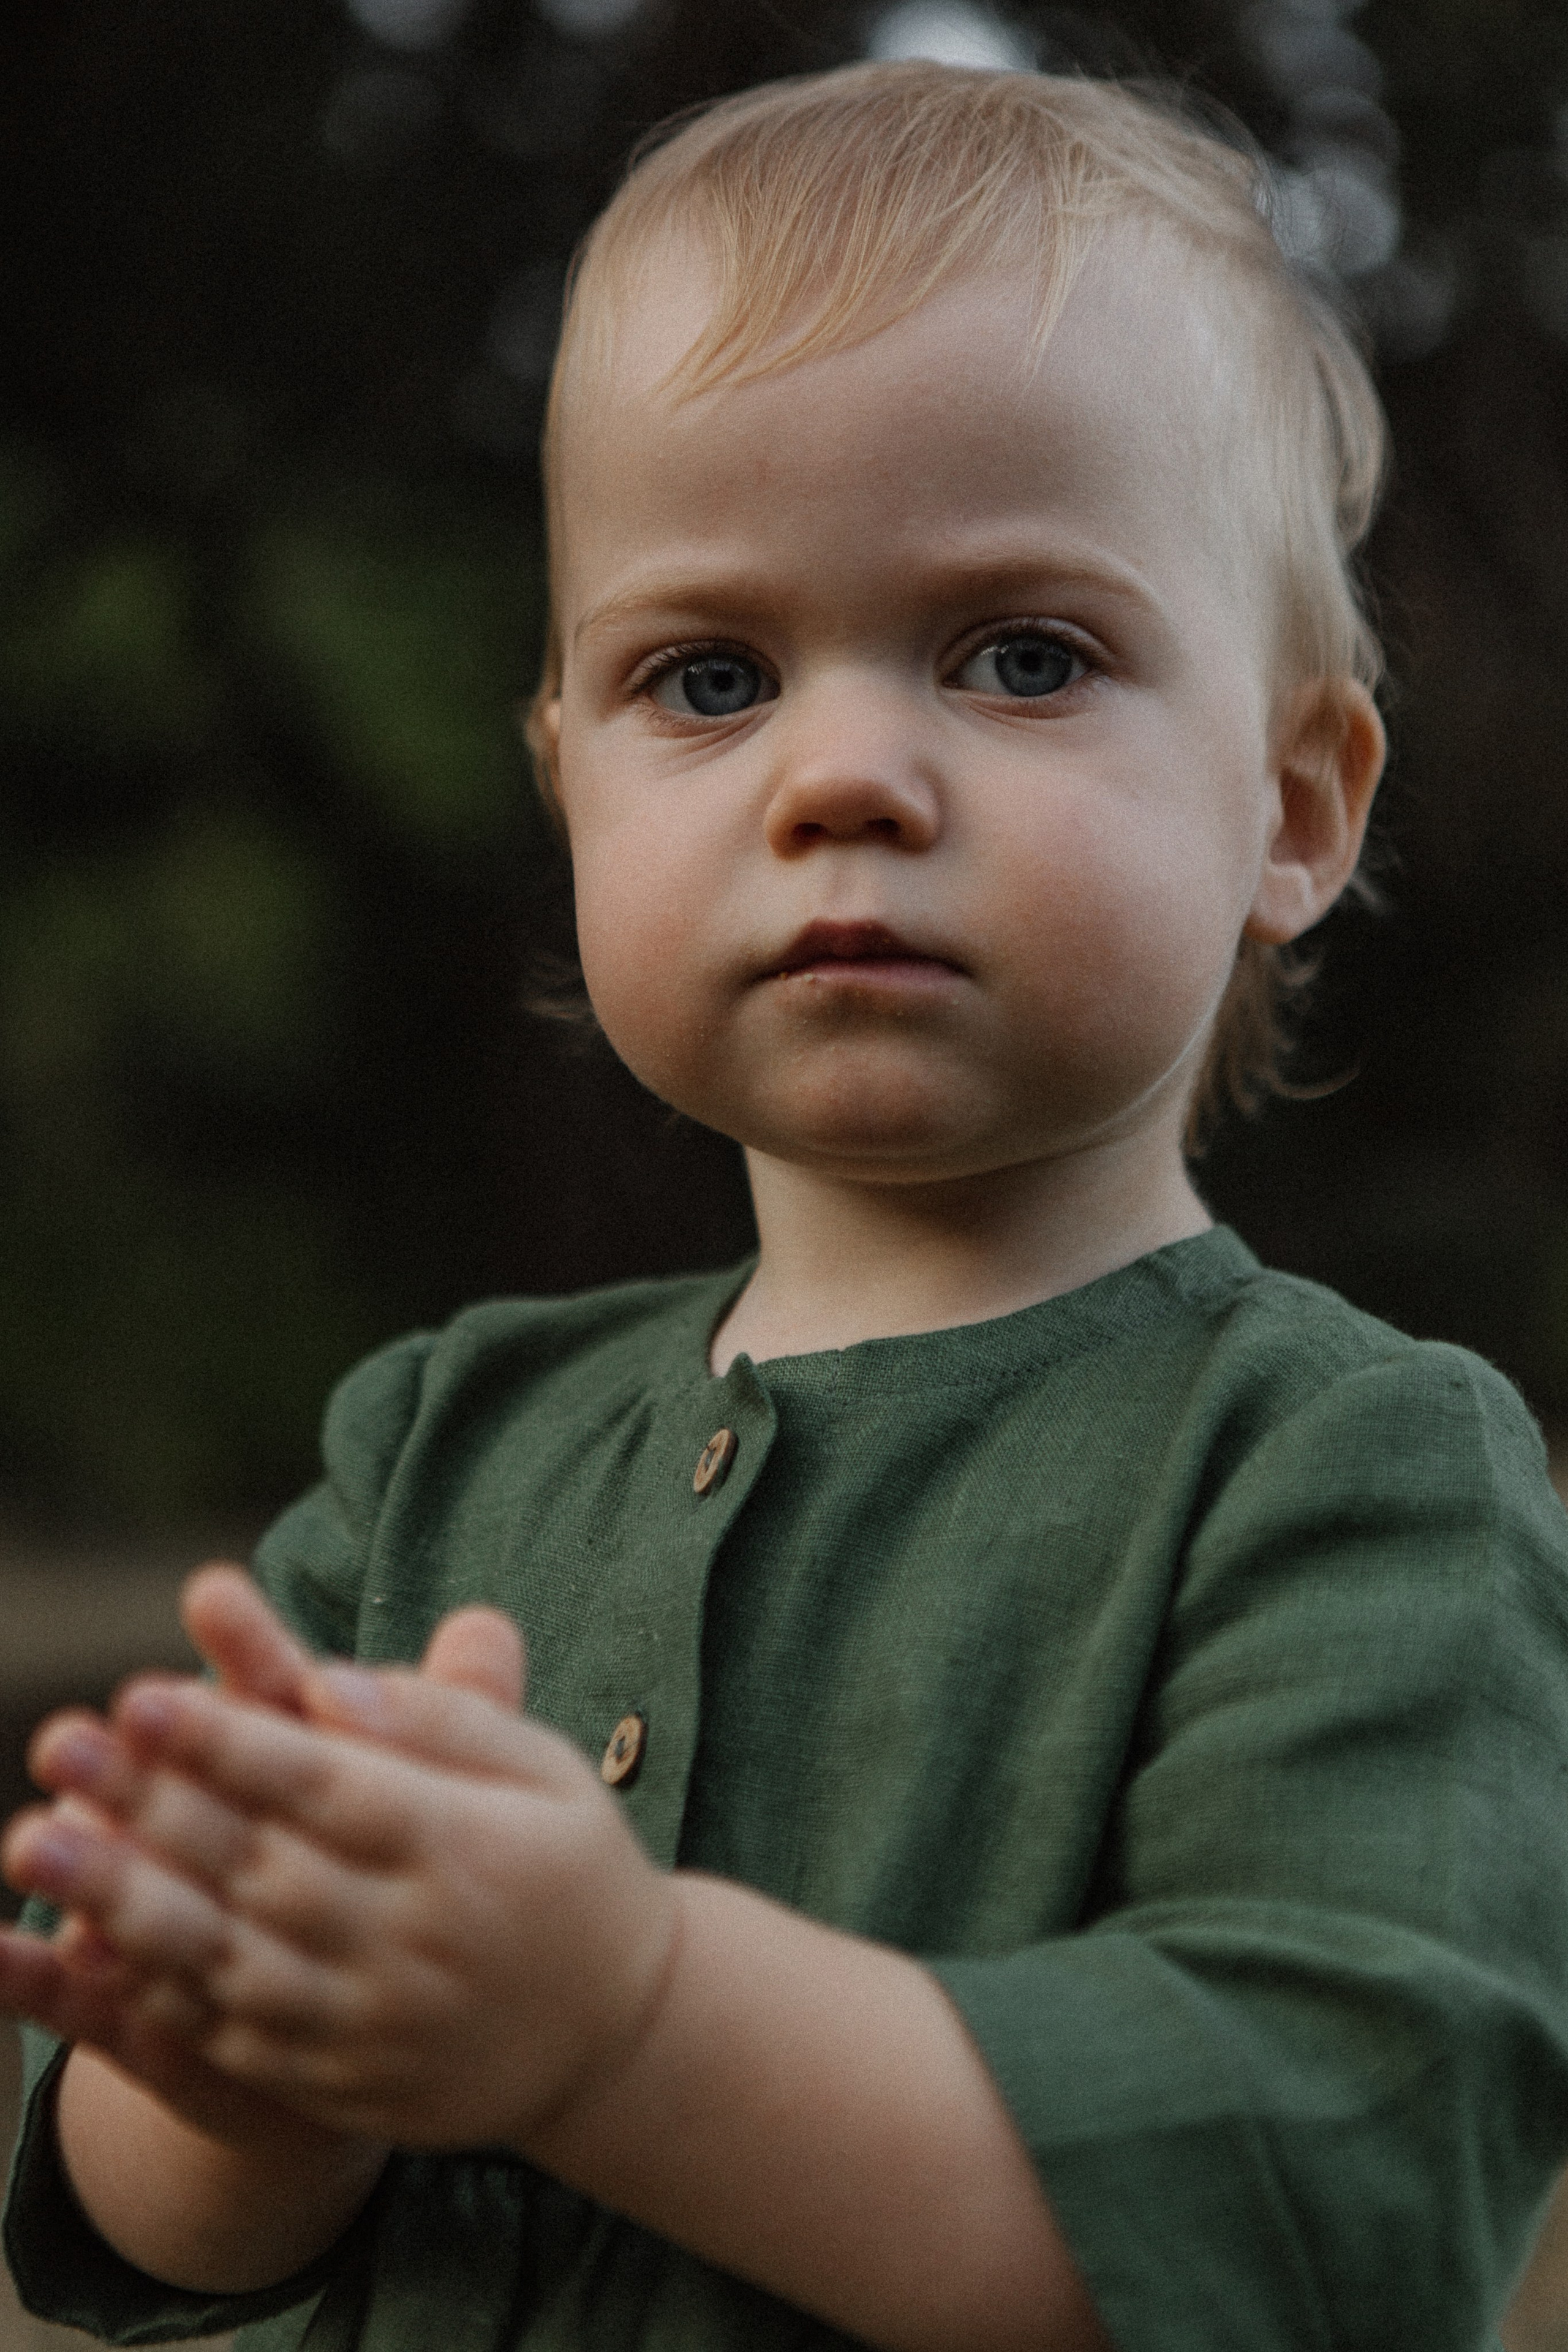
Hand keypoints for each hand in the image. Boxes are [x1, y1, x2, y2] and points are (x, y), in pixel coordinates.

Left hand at [2, 1576, 679, 2152]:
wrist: (620, 2035)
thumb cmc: (572, 1866)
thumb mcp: (543, 1768)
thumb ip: (445, 1719)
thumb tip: (331, 1681)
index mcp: (464, 1846)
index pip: (329, 1786)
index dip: (232, 1740)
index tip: (143, 1694)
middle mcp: (415, 1938)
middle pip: (262, 1869)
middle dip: (150, 1804)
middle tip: (56, 1745)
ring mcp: (377, 2024)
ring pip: (230, 1960)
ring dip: (124, 1901)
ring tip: (40, 1843)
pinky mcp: (350, 2085)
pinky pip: (239, 2041)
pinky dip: (160, 1991)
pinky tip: (92, 1941)